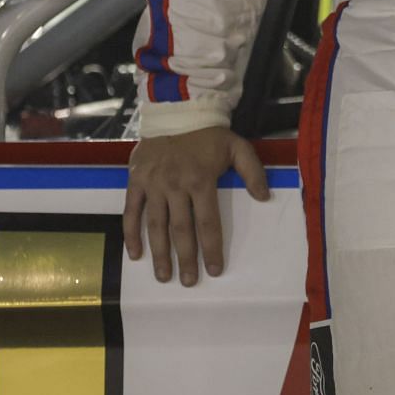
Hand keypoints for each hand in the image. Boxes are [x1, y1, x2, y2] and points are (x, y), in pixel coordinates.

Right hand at [123, 126, 268, 285]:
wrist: (175, 112)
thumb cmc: (208, 134)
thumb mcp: (237, 146)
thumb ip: (252, 171)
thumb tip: (263, 197)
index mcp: (201, 180)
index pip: (208, 222)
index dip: (211, 248)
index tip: (215, 270)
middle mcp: (175, 186)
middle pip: (181, 230)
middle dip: (186, 259)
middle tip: (188, 282)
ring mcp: (153, 185)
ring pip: (155, 226)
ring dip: (159, 254)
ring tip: (164, 276)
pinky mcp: (136, 181)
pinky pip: (131, 212)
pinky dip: (130, 234)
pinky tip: (135, 254)